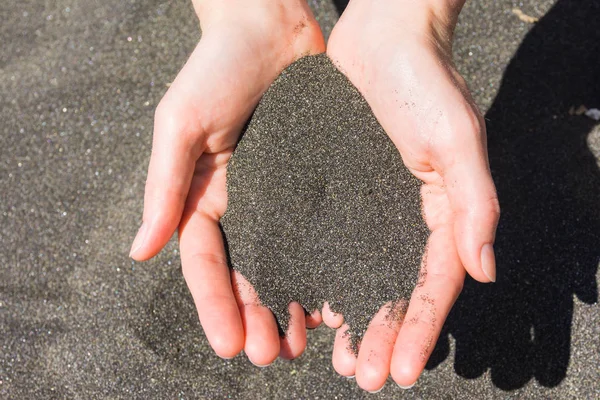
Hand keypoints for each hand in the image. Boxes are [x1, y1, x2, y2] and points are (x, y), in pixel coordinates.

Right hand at [130, 0, 324, 364]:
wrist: (272, 27)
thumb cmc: (217, 66)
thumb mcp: (181, 121)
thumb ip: (164, 184)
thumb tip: (141, 250)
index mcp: (203, 197)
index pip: (205, 264)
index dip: (215, 306)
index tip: (231, 344)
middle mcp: (243, 205)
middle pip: (247, 275)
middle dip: (256, 318)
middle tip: (273, 354)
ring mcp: (281, 198)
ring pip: (286, 264)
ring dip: (291, 306)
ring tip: (304, 342)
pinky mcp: (316, 184)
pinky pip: (320, 233)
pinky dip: (326, 267)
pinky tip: (338, 296)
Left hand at [324, 0, 499, 390]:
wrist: (380, 36)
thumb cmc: (425, 80)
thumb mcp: (456, 136)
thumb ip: (475, 202)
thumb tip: (486, 270)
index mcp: (439, 211)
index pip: (433, 282)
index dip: (420, 328)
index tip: (400, 370)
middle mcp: (400, 217)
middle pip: (392, 288)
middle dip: (379, 336)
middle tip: (359, 375)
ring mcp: (365, 206)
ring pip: (356, 273)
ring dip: (345, 318)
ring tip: (328, 354)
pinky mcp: (332, 190)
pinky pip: (323, 240)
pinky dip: (315, 273)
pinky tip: (301, 302)